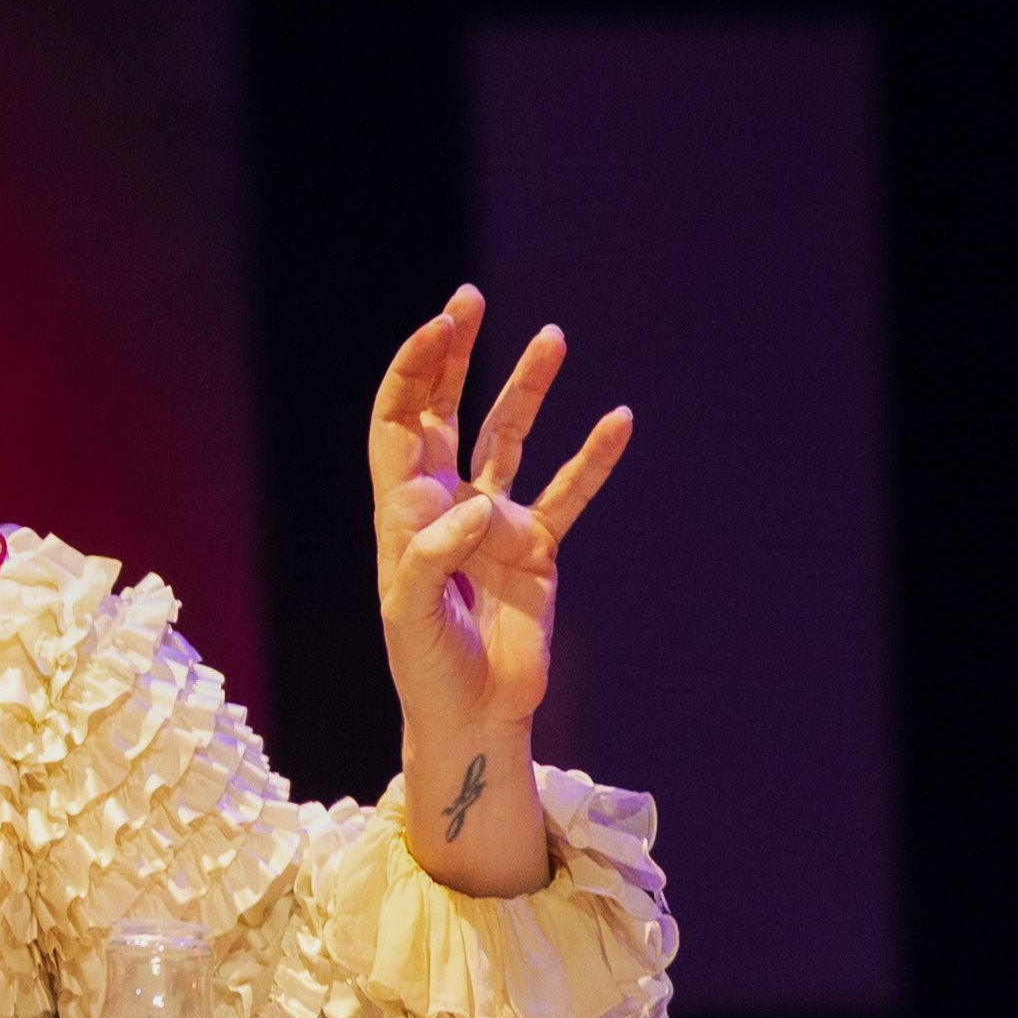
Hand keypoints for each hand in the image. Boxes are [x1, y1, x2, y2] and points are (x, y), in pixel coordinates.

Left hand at [368, 286, 629, 891]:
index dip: (414, 371)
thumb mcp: (412, 616)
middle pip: (445, 411)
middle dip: (455, 355)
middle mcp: (445, 504)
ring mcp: (493, 523)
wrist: (472, 716)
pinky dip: (592, 460)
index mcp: (402, 510)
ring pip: (509, 438)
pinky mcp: (536, 550)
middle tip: (470, 301)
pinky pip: (568, 494)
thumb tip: (479, 507)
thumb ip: (436, 556)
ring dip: (526, 388)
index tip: (442, 328)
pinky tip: (618, 422)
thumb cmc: (425, 668)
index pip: (399, 421)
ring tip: (552, 337)